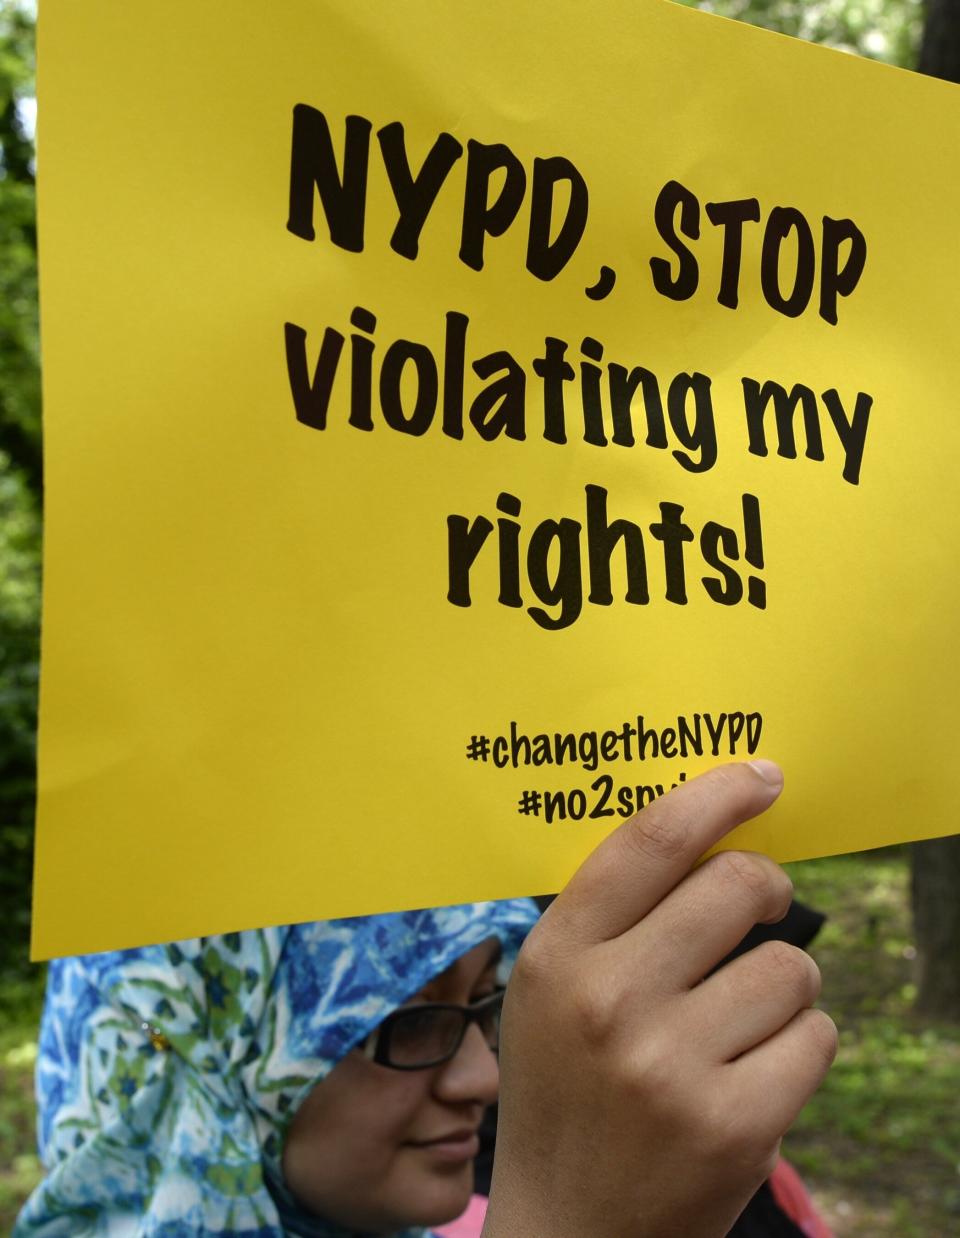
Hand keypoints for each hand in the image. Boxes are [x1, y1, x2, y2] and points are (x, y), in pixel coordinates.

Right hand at [484, 762, 836, 1237]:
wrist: (570, 1227)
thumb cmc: (566, 1088)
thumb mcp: (551, 990)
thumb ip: (613, 915)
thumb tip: (711, 834)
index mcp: (558, 954)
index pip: (650, 841)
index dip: (716, 795)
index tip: (762, 777)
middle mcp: (610, 1001)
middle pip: (739, 886)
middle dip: (767, 888)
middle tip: (762, 904)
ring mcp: (671, 1066)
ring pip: (791, 966)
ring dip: (783, 983)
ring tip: (741, 1017)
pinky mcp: (733, 1126)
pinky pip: (816, 1036)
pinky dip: (800, 1044)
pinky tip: (755, 1070)